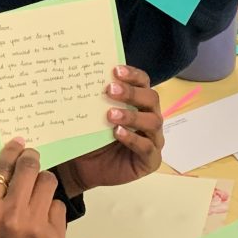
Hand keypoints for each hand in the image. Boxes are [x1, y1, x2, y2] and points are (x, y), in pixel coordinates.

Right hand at [0, 139, 66, 237]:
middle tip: (32, 159)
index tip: (18, 143)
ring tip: (38, 191)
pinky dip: (51, 209)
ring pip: (48, 183)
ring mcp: (37, 226)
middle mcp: (12, 214)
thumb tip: (7, 169)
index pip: (2, 168)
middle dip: (31, 159)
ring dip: (43, 183)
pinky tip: (44, 218)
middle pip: (29, 169)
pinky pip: (59, 207)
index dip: (12, 151)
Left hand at [55, 65, 162, 197]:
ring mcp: (153, 139)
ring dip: (131, 116)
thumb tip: (85, 76)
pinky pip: (147, 147)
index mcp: (138, 102)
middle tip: (110, 89)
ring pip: (152, 122)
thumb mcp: (92, 115)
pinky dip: (133, 139)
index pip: (143, 82)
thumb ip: (95, 99)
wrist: (83, 168)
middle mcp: (150, 117)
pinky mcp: (151, 160)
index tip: (115, 70)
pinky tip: (117, 133)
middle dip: (131, 92)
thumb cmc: (91, 137)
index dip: (132, 75)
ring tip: (110, 115)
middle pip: (151, 98)